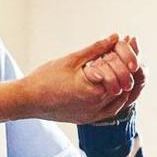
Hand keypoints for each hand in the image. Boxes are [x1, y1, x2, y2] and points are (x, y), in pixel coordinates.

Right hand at [20, 34, 142, 124]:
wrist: (28, 100)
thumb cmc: (46, 78)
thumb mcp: (72, 59)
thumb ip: (96, 49)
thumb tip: (115, 37)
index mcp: (94, 90)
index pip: (123, 72)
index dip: (127, 56)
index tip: (128, 44)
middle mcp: (97, 106)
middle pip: (125, 86)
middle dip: (128, 67)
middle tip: (128, 53)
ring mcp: (94, 115)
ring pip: (122, 99)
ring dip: (124, 82)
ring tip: (121, 66)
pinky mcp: (89, 119)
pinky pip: (112, 110)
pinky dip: (117, 97)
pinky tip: (114, 84)